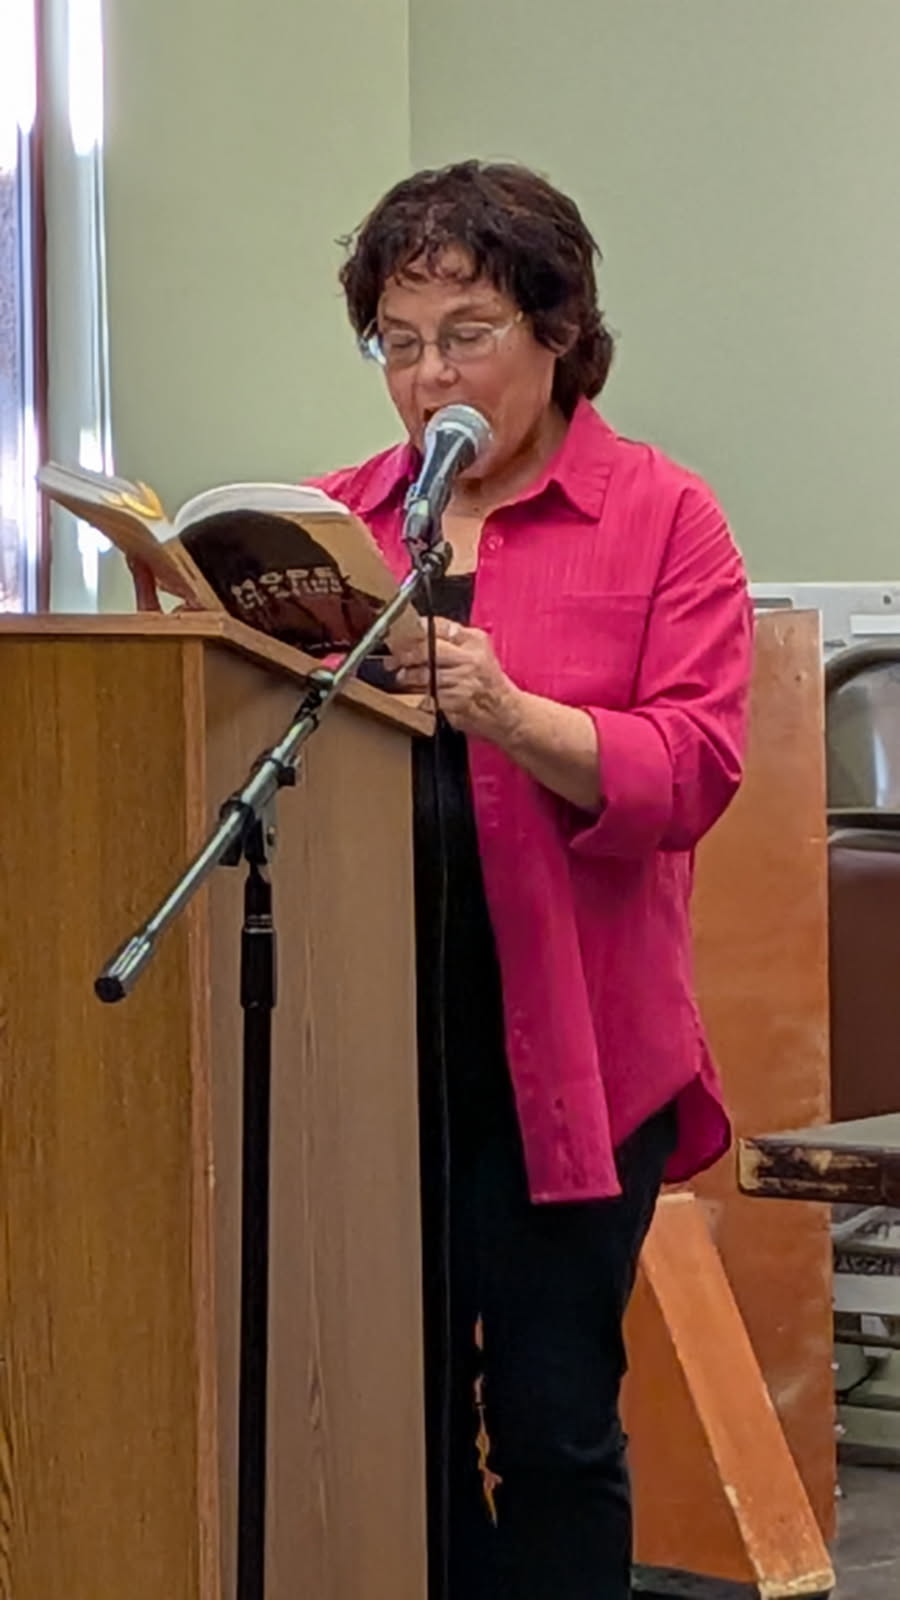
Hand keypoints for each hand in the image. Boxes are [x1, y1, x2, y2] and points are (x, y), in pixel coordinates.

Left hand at [390, 617, 523, 742]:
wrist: (505, 711)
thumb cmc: (487, 680)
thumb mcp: (478, 649)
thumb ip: (452, 635)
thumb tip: (419, 626)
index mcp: (474, 641)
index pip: (438, 627)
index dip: (414, 630)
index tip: (400, 634)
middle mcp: (469, 659)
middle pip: (425, 650)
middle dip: (404, 654)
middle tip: (394, 659)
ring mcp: (462, 682)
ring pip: (422, 675)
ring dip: (407, 677)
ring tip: (403, 676)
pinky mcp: (454, 703)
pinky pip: (426, 695)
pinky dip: (415, 694)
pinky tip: (413, 693)